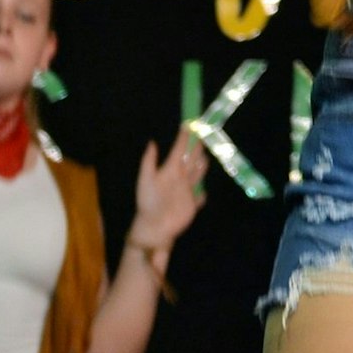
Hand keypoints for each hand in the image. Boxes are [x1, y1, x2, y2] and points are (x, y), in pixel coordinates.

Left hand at [127, 126, 207, 251]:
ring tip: (206, 156)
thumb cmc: (148, 202)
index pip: (178, 151)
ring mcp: (187, 191)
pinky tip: (204, 193)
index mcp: (170, 170)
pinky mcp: (192, 205)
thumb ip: (149, 161)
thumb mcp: (146, 179)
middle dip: (196, 148)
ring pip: (197, 175)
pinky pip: (200, 198)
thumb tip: (152, 141)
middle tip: (203, 135)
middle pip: (191, 160)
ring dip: (202, 166)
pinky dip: (202, 195)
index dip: (183, 139)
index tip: (188, 125)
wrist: (153, 227)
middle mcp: (180, 178)